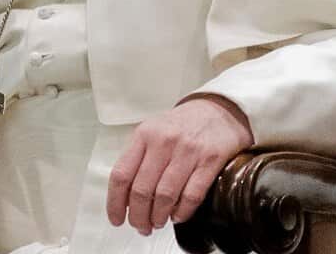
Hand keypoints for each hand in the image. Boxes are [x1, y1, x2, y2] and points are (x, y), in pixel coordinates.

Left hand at [106, 96, 254, 235]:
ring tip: (158, 222)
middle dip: (139, 217)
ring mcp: (188, 150)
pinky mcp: (210, 159)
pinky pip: (192, 195)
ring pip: (165, 196)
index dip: (115, 203)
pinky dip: (182, 212)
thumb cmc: (183, 124)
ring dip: (159, 217)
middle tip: (141, 226)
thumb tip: (125, 197)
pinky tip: (178, 216)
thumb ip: (138, 158)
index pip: (121, 175)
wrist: (220, 108)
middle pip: (141, 190)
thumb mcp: (154, 130)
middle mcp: (164, 141)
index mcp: (144, 134)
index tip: (117, 219)